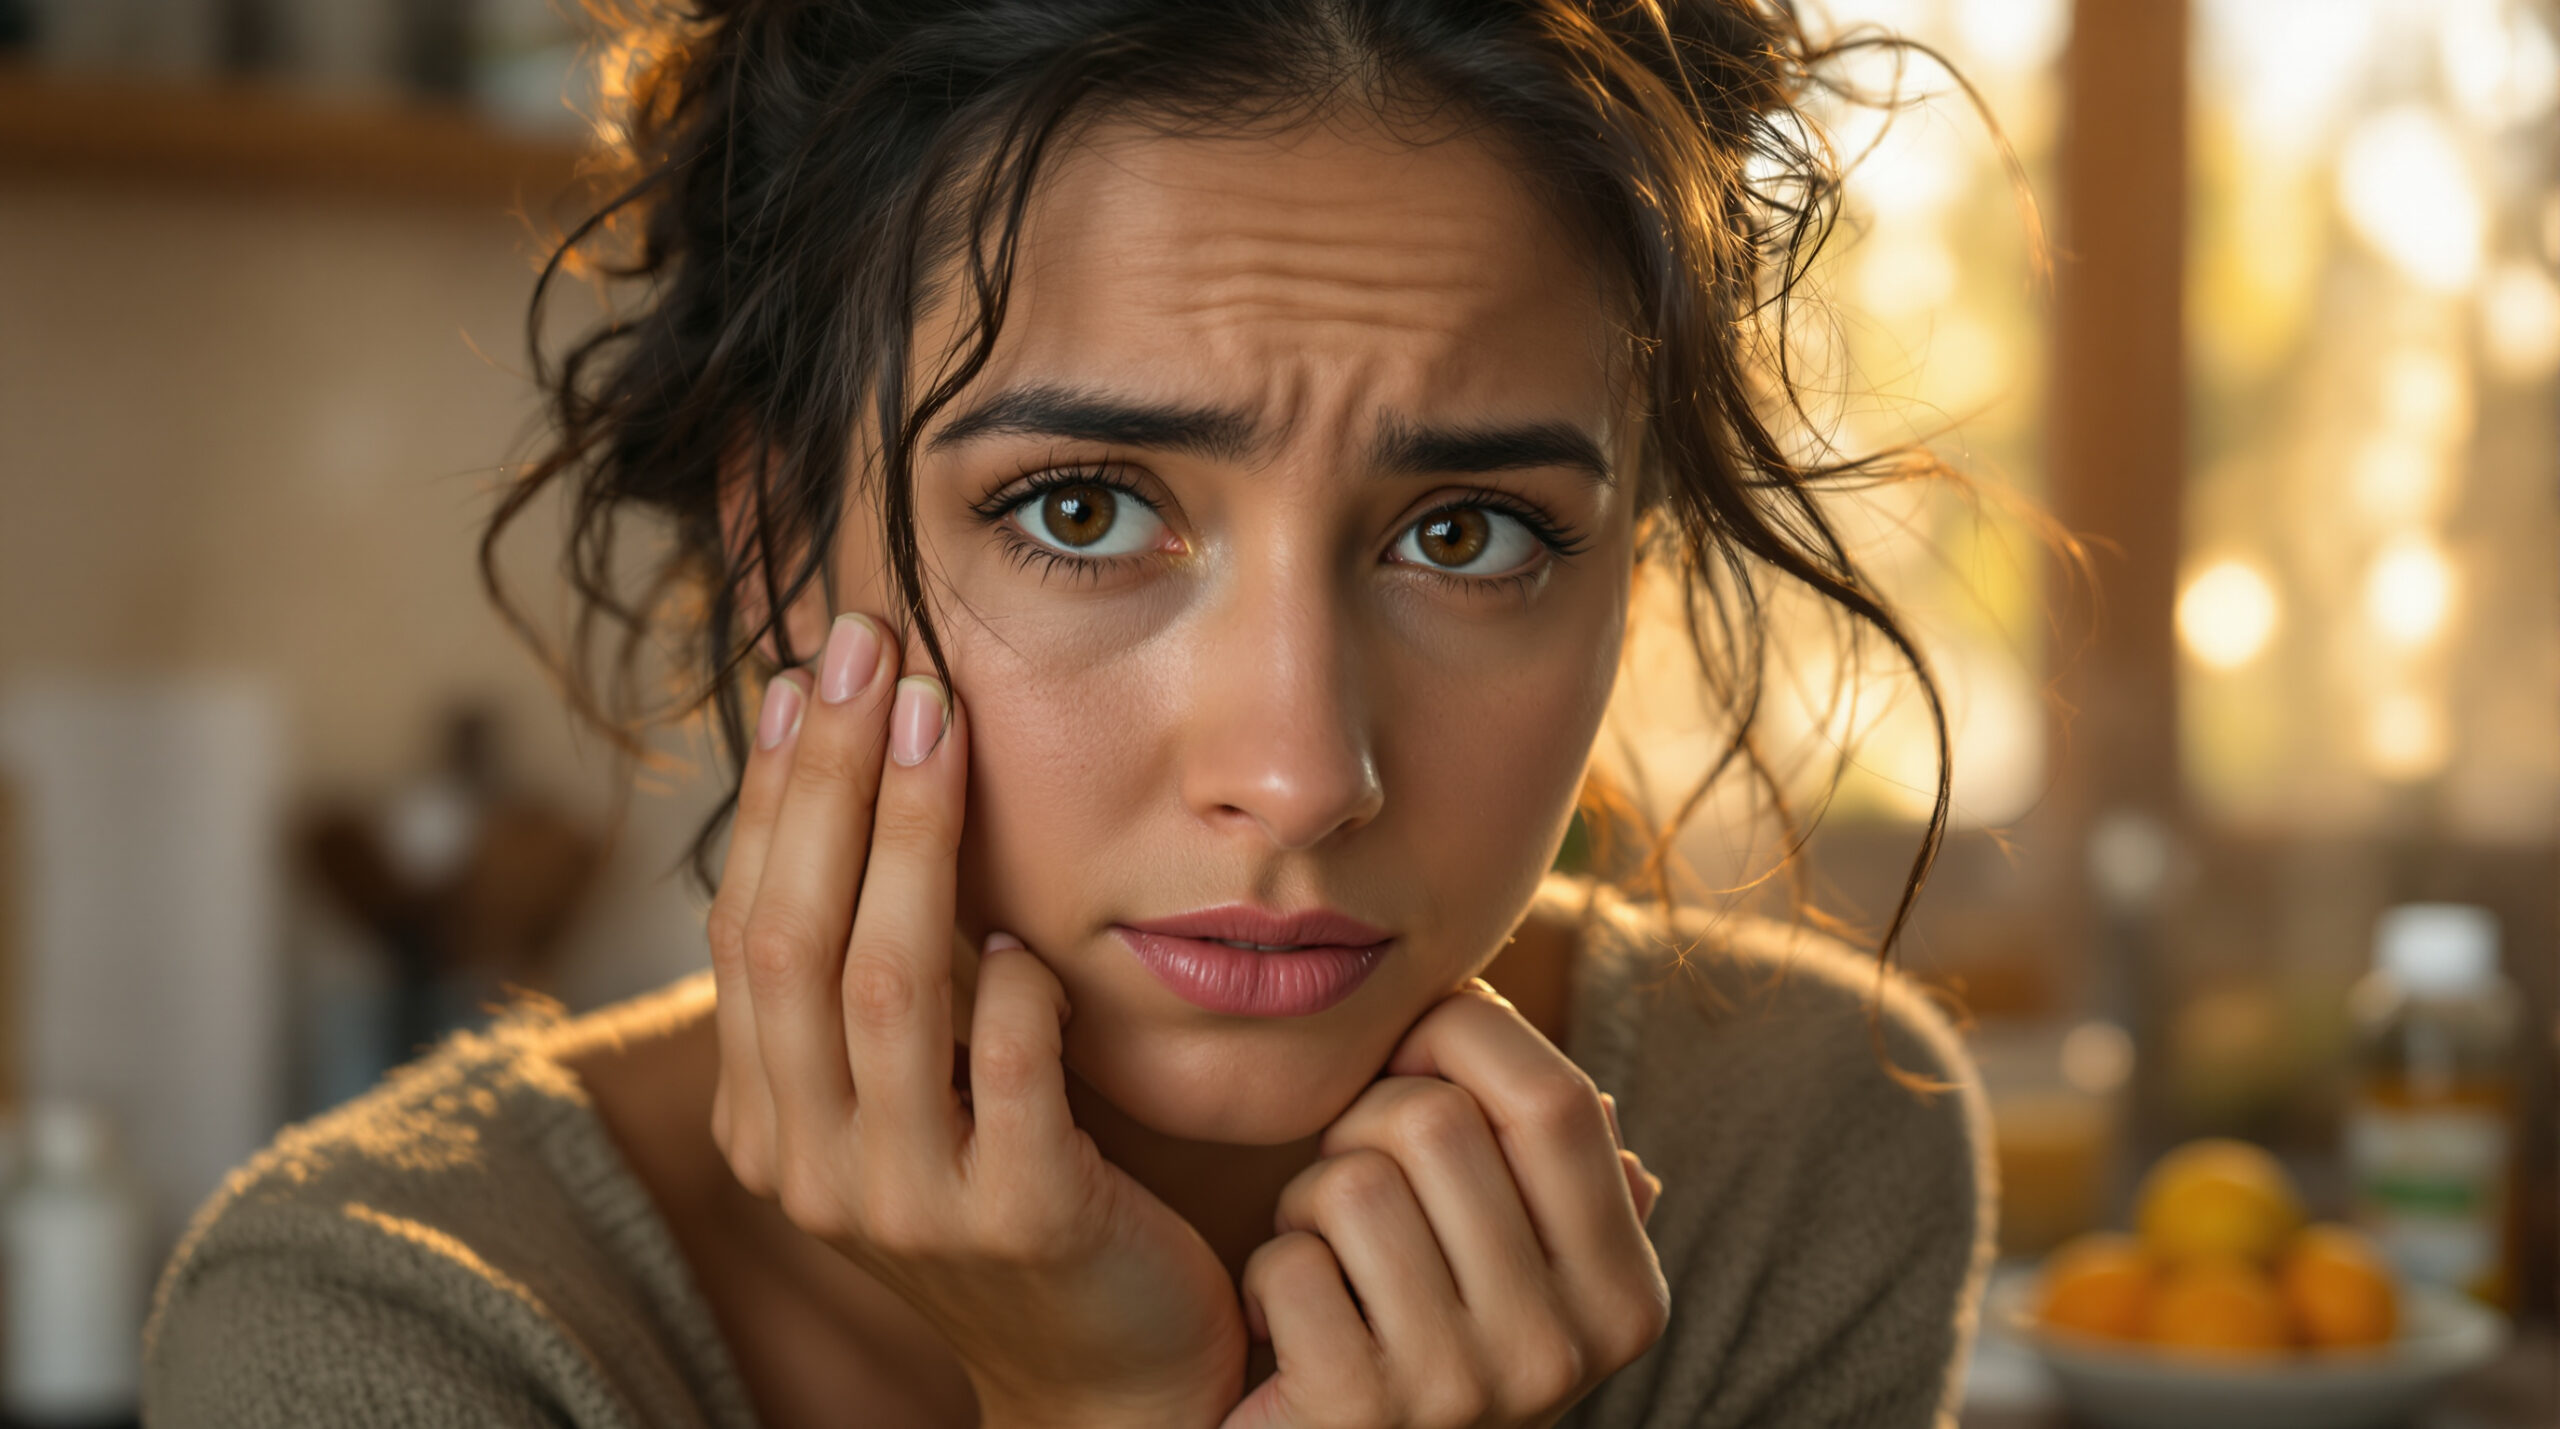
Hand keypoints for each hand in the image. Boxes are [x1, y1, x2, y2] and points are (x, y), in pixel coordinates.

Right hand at [705, 613, 1246, 1428]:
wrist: (1111, 1356)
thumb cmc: (1017, 1179)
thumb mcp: (916, 1080)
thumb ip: (875, 968)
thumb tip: (847, 765)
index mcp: (770, 1119)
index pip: (746, 929)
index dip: (773, 795)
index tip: (806, 673)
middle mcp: (811, 1164)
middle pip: (795, 941)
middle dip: (829, 783)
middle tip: (870, 654)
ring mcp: (910, 1203)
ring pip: (887, 990)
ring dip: (911, 843)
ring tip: (942, 725)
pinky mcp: (1024, 1222)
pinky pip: (1010, 1072)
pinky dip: (1016, 988)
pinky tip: (1033, 933)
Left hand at [1228, 983, 1668, 1428]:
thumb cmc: (1421, 1343)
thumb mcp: (1520, 1271)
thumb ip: (1558, 1175)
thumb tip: (1575, 1085)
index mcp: (1624, 1295)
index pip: (1562, 1097)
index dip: (1466, 1036)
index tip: (1405, 1050)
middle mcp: (1562, 1349)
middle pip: (1439, 1121)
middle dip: (1364, 1122)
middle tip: (1350, 1183)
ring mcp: (1464, 1389)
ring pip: (1356, 1184)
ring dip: (1307, 1203)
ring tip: (1324, 1258)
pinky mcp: (1358, 1415)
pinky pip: (1292, 1262)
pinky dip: (1269, 1277)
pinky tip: (1284, 1330)